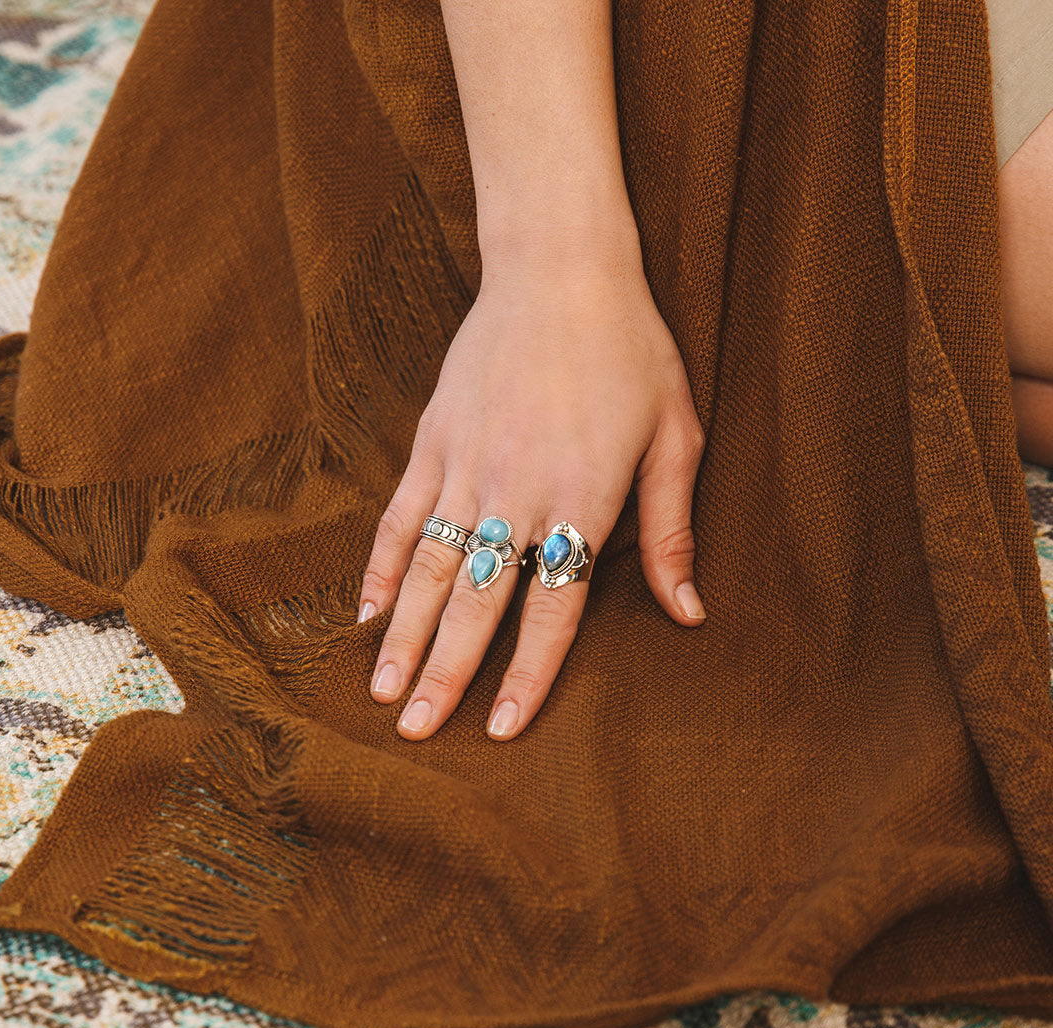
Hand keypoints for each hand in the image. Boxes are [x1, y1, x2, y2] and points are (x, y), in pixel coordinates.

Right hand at [357, 248, 706, 740]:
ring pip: (426, 567)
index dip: (527, 674)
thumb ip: (672, 530)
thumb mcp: (674, 436)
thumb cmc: (631, 351)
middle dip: (446, 673)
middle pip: (476, 601)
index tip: (500, 728)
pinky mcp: (432, 441)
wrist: (561, 269)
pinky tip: (365, 611)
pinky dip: (380, 567)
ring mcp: (465, 466)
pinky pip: (398, 515)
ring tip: (383, 691)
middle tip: (417, 732)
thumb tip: (689, 612)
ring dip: (403, 635)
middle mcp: (516, 493)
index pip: (553, 608)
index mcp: (582, 499)